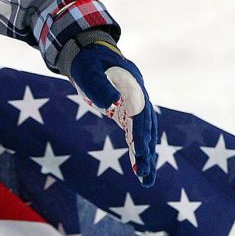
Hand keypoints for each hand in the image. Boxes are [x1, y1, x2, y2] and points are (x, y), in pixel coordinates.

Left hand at [67, 39, 157, 185]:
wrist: (90, 55)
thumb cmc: (88, 62)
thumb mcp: (89, 70)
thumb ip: (98, 84)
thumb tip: (110, 103)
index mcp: (132, 87)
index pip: (139, 113)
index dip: (140, 131)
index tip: (140, 150)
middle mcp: (138, 99)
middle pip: (145, 127)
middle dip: (145, 150)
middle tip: (144, 172)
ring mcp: (135, 107)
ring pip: (144, 134)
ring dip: (146, 156)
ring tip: (146, 180)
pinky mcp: (127, 114)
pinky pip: (135, 135)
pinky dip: (139, 151)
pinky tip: (141, 170)